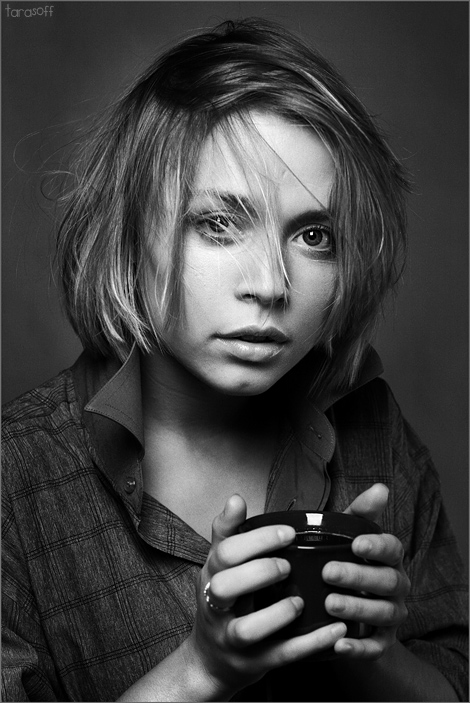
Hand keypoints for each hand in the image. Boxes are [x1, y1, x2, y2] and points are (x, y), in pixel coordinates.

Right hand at [186, 494, 347, 697]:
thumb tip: (235, 497)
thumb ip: (229, 532)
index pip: (225, 552)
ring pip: (247, 629)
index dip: (257, 540)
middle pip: (225, 587)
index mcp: (212, 575)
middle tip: (288, 565)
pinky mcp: (253, 664)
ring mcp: (232, 638)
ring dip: (277, 614)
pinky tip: (336, 630)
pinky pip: (280, 656)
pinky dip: (309, 644)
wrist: (210, 662)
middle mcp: (216, 606)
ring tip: (300, 601)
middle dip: (260, 572)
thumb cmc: (224, 601)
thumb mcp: (220, 566)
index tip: (288, 532)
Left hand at [322, 483, 409, 659]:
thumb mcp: (348, 534)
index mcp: (388, 557)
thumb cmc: (345, 562)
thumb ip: (360, 513)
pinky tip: (338, 643)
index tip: (356, 544)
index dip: (377, 546)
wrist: (347, 610)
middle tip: (329, 573)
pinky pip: (375, 648)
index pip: (392, 548)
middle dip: (359, 576)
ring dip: (358, 609)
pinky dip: (359, 648)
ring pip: (382, 613)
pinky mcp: (381, 642)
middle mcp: (396, 585)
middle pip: (386, 581)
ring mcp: (391, 614)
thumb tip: (381, 487)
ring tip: (330, 604)